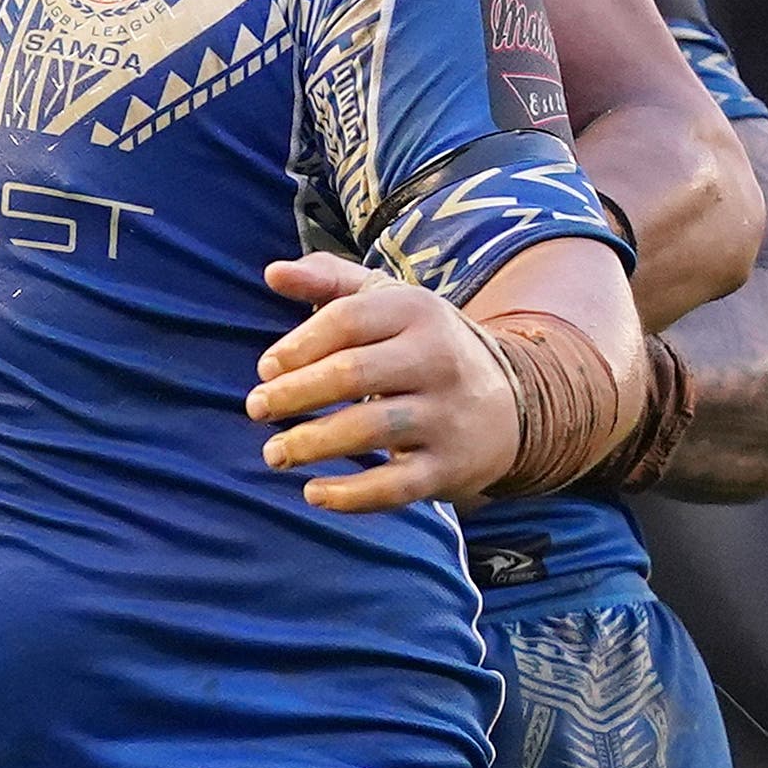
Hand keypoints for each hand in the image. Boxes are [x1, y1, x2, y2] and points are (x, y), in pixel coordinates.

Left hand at [248, 254, 516, 511]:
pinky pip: (396, 487)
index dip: (296, 346)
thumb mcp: (387, 301)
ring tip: (273, 452)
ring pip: (370, 429)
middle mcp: (437, 360)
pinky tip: (311, 493)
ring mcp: (446, 416)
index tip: (266, 369)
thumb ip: (328, 280)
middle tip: (255, 408)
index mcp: (417, 312)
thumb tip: (273, 272)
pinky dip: (350, 495)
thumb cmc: (420, 346)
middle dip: (294, 394)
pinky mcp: (449, 467)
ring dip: (311, 443)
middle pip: (352, 373)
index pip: (346, 321)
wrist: (511, 404)